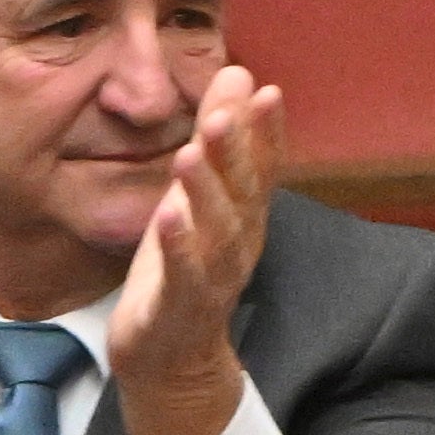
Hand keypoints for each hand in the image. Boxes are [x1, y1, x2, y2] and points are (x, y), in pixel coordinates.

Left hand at [102, 67, 283, 434]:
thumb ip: (221, 137)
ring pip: (215, 234)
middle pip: (240, 194)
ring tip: (190, 154)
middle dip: (234, 153)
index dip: (266, 133)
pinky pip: (182, 276)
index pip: (262, 169)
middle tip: (222, 113)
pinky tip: (167, 214)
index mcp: (245, 217)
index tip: (268, 92)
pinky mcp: (178, 309)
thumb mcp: (200, 195)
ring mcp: (211, 279)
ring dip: (205, 194)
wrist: (171, 361)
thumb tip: (240, 73)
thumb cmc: (184, 267)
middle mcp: (238, 245)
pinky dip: (178, 246)